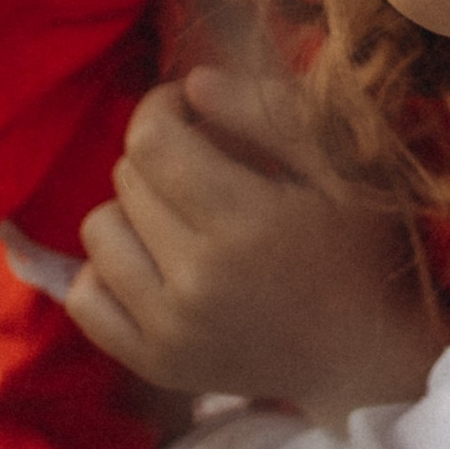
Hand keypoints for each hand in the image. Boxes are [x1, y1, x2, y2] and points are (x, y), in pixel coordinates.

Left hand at [68, 71, 447, 424]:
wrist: (365, 352)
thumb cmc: (359, 246)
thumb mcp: (338, 165)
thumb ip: (268, 114)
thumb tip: (191, 84)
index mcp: (246, 224)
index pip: (152, 141)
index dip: (161, 107)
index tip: (189, 107)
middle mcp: (198, 282)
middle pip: (127, 180)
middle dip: (161, 156)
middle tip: (206, 165)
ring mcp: (169, 332)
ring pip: (98, 232)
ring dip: (134, 211)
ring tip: (183, 218)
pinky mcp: (154, 364)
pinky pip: (84, 298)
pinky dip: (109, 271)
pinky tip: (156, 263)